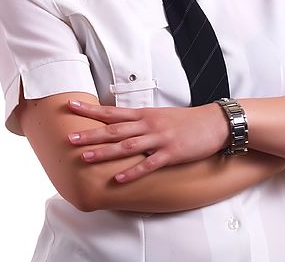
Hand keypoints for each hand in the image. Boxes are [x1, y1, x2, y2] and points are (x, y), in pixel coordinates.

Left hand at [67, 100, 229, 182]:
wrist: (214, 123)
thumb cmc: (187, 120)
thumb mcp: (161, 116)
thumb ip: (141, 121)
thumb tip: (122, 125)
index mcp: (145, 114)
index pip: (113, 112)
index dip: (91, 110)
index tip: (71, 106)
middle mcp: (149, 125)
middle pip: (115, 129)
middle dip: (91, 133)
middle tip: (70, 137)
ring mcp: (160, 139)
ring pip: (128, 146)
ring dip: (106, 151)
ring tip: (86, 157)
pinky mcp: (171, 153)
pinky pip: (149, 164)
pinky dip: (133, 171)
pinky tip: (119, 178)